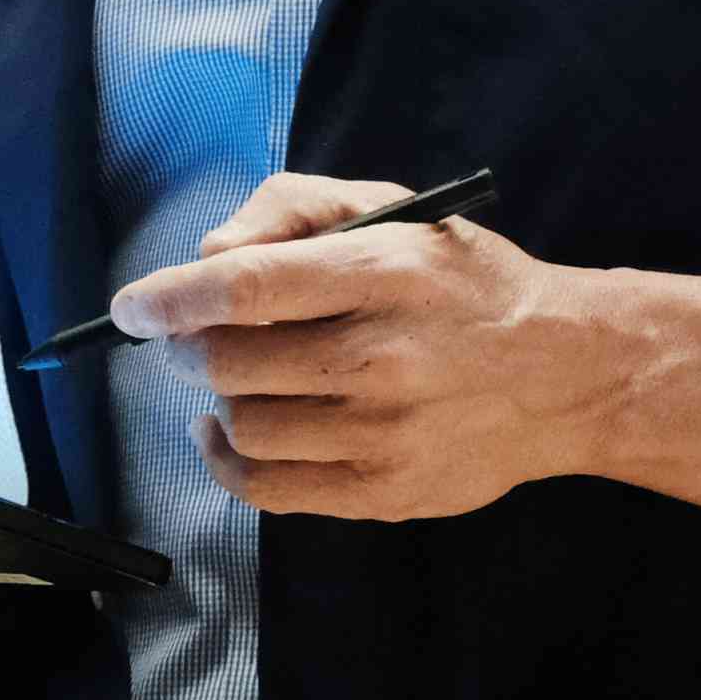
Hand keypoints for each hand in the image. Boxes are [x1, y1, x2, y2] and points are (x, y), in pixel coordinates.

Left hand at [112, 170, 652, 526]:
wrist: (569, 375)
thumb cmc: (468, 286)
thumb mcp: (395, 210)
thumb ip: (295, 208)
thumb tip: (210, 255)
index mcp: (384, 272)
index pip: (249, 287)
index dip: (172, 298)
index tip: (132, 308)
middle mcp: (382, 357)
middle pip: (231, 361)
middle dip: (196, 346)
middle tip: (204, 335)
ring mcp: (383, 433)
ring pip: (245, 424)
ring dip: (222, 397)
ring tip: (239, 377)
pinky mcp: (384, 491)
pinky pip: (267, 489)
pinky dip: (226, 461)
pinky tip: (229, 430)